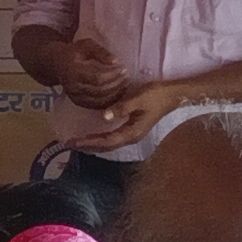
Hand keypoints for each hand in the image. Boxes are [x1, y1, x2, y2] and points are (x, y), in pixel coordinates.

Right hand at [59, 35, 133, 111]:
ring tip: (125, 85)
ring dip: (115, 95)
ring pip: (100, 101)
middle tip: (127, 77)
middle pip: (100, 91)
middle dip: (116, 85)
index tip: (124, 68)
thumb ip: (101, 52)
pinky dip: (109, 101)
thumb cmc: (74, 52)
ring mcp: (75, 97)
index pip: (98, 77)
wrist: (57, 64)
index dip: (113, 75)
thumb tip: (116, 61)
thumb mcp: (86, 45)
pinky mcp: (78, 103)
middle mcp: (73, 87)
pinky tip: (118, 94)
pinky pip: (97, 106)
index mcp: (74, 71)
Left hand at [72, 79, 195, 152]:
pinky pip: (113, 138)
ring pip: (109, 144)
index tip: (73, 141)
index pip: (106, 141)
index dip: (89, 142)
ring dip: (93, 144)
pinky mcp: (133, 129)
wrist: (173, 95)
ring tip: (77, 143)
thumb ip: (121, 108)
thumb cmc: (156, 95)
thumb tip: (103, 117)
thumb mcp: (138, 98)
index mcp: (132, 132)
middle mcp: (131, 137)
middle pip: (106, 146)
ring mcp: (132, 134)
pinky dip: (101, 139)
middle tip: (68, 144)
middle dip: (87, 146)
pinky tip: (93, 136)